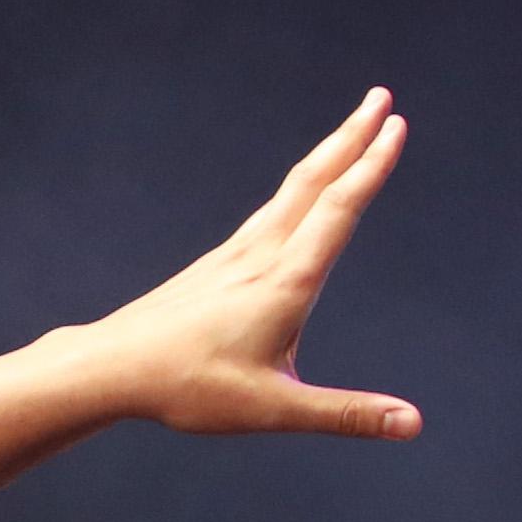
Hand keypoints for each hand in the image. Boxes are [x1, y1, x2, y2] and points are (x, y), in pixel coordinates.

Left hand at [77, 89, 421, 440]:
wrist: (110, 367)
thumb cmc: (188, 388)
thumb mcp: (274, 408)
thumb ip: (345, 415)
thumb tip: (412, 424)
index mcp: (285, 282)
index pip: (338, 209)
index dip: (371, 166)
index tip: (397, 124)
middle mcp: (260, 256)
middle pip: (313, 181)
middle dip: (352, 137)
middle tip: (382, 96)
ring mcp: (233, 256)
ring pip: (288, 193)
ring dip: (324, 157)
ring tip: (349, 133)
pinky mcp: (214, 265)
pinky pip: (265, 214)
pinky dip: (295, 190)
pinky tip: (294, 198)